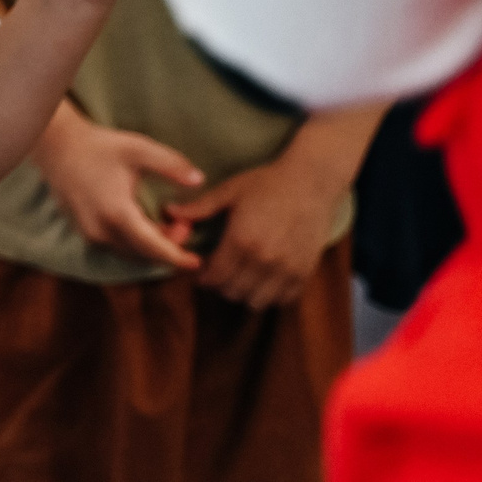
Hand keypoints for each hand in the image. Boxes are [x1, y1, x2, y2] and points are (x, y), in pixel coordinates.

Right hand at [32, 105, 203, 270]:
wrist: (57, 146)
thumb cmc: (100, 146)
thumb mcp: (139, 149)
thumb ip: (171, 164)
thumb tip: (200, 180)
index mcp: (117, 213)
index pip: (154, 247)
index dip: (177, 257)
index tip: (196, 263)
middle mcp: (102, 231)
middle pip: (143, 254)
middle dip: (168, 247)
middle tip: (185, 225)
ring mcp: (90, 234)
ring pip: (130, 253)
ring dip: (151, 245)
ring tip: (166, 222)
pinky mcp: (84, 232)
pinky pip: (117, 246)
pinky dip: (135, 242)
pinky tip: (144, 222)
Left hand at [164, 150, 343, 308]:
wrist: (311, 180)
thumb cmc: (268, 182)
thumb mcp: (230, 191)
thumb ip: (199, 207)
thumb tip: (169, 211)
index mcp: (241, 241)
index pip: (215, 278)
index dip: (204, 278)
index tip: (203, 270)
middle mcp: (264, 260)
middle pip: (233, 293)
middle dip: (222, 285)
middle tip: (221, 271)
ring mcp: (286, 269)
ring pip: (257, 302)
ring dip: (245, 293)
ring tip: (243, 276)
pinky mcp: (305, 272)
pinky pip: (283, 300)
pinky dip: (271, 295)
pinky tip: (265, 278)